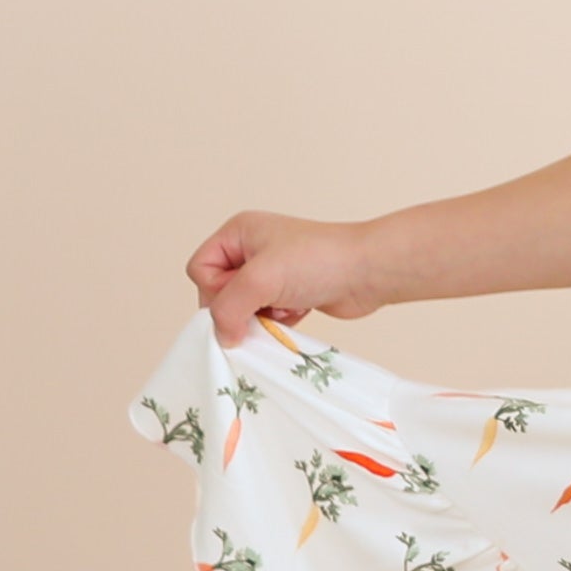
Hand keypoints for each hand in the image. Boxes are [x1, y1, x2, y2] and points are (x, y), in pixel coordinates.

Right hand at [189, 212, 386, 341]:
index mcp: (239, 233)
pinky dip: (277, 322)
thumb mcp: (260, 280)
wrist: (371, 271)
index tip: (241, 296)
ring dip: (259, 317)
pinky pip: (268, 317)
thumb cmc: (319, 260)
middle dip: (239, 307)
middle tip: (261, 308)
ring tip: (283, 310)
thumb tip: (222, 338)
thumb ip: (227, 310)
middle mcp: (254, 250)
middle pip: (220, 292)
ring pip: (244, 307)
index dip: (214, 289)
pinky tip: (296, 314)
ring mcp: (275, 273)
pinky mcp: (293, 293)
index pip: (200, 268)